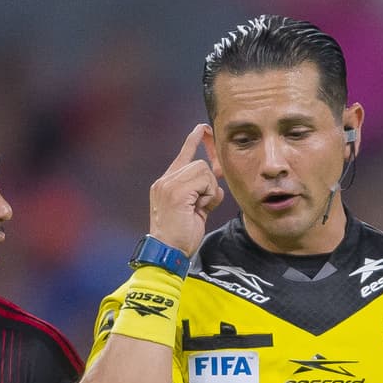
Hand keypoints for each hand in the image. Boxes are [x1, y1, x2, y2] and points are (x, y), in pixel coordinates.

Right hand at [149, 124, 223, 256]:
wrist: (167, 253)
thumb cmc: (180, 237)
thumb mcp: (193, 210)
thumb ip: (202, 192)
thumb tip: (217, 182)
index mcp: (165, 184)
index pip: (183, 155)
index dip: (194, 141)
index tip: (202, 128)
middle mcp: (164, 181)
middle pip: (200, 164)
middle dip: (208, 183)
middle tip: (202, 204)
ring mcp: (168, 184)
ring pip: (203, 170)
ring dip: (208, 191)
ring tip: (196, 209)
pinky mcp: (176, 191)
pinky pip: (205, 181)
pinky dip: (208, 196)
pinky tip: (196, 210)